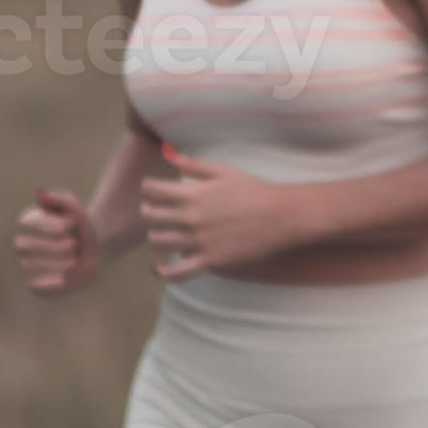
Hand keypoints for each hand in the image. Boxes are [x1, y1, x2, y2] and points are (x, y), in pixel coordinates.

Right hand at [13, 189, 98, 293]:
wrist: (93, 248)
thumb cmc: (79, 226)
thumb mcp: (75, 208)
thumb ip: (60, 199)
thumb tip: (40, 194)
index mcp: (26, 222)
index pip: (25, 224)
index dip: (45, 225)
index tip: (68, 225)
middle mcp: (22, 243)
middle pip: (25, 246)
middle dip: (51, 245)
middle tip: (74, 244)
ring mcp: (26, 263)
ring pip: (30, 265)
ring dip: (55, 262)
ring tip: (75, 259)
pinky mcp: (35, 282)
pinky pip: (33, 285)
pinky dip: (48, 283)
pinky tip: (64, 279)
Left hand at [141, 150, 313, 280]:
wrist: (279, 216)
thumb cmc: (252, 191)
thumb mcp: (223, 172)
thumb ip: (193, 164)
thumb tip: (169, 154)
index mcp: (192, 194)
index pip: (153, 190)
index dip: (147, 188)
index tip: (151, 189)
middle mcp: (190, 218)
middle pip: (151, 215)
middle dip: (148, 210)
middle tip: (153, 210)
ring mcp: (198, 241)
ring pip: (160, 241)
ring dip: (156, 235)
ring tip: (161, 232)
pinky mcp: (209, 260)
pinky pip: (179, 272)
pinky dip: (165, 273)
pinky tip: (158, 269)